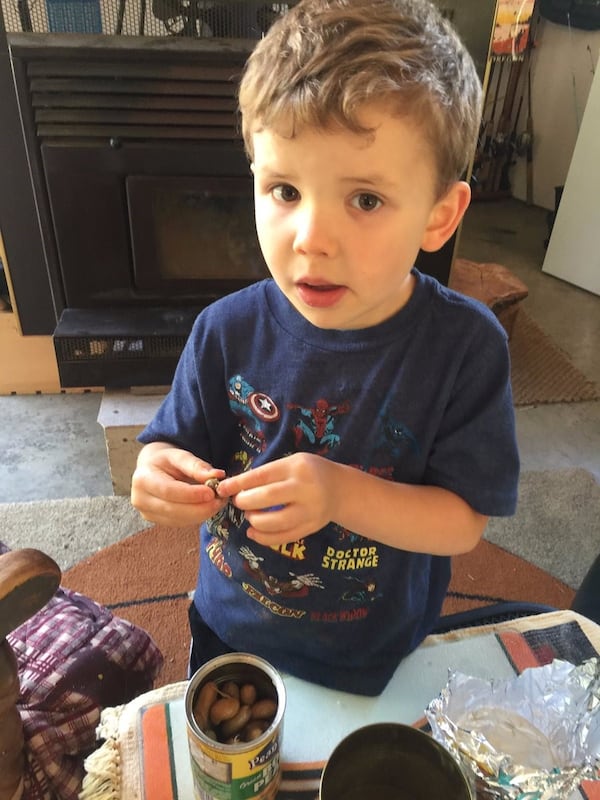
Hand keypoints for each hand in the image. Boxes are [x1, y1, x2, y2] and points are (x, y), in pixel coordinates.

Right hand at [131, 442, 225, 526]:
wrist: (152, 468)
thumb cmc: (166, 461)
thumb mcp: (179, 455)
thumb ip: (197, 466)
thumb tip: (218, 475)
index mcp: (143, 479)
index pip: (169, 491)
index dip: (191, 494)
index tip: (211, 492)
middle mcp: (141, 500)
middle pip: (173, 510)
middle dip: (200, 507)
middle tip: (220, 500)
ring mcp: (147, 514)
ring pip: (179, 520)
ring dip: (202, 513)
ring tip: (218, 502)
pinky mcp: (157, 522)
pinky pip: (180, 523)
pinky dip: (197, 517)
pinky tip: (208, 507)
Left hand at [217, 453, 339, 545]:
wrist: (341, 489)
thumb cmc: (309, 472)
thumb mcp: (292, 463)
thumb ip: (267, 473)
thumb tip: (233, 487)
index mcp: (297, 467)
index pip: (262, 476)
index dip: (239, 483)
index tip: (222, 488)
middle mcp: (305, 488)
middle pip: (267, 498)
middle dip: (245, 502)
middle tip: (238, 502)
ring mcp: (310, 510)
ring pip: (274, 522)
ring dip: (254, 521)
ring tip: (249, 515)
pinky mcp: (311, 528)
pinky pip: (283, 537)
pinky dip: (263, 538)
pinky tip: (253, 532)